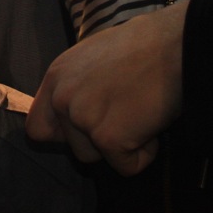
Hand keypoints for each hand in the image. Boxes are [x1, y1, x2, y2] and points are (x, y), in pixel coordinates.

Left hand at [26, 0, 189, 175]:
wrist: (175, 45)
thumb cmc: (143, 47)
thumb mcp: (93, 57)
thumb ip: (77, 86)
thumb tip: (78, 113)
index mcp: (56, 77)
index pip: (37, 127)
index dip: (64, 135)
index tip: (89, 130)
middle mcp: (62, 98)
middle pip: (73, 146)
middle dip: (100, 139)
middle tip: (126, 115)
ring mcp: (83, 118)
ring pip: (96, 157)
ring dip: (121, 145)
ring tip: (140, 113)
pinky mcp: (108, 137)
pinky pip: (126, 166)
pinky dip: (144, 154)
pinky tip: (152, 122)